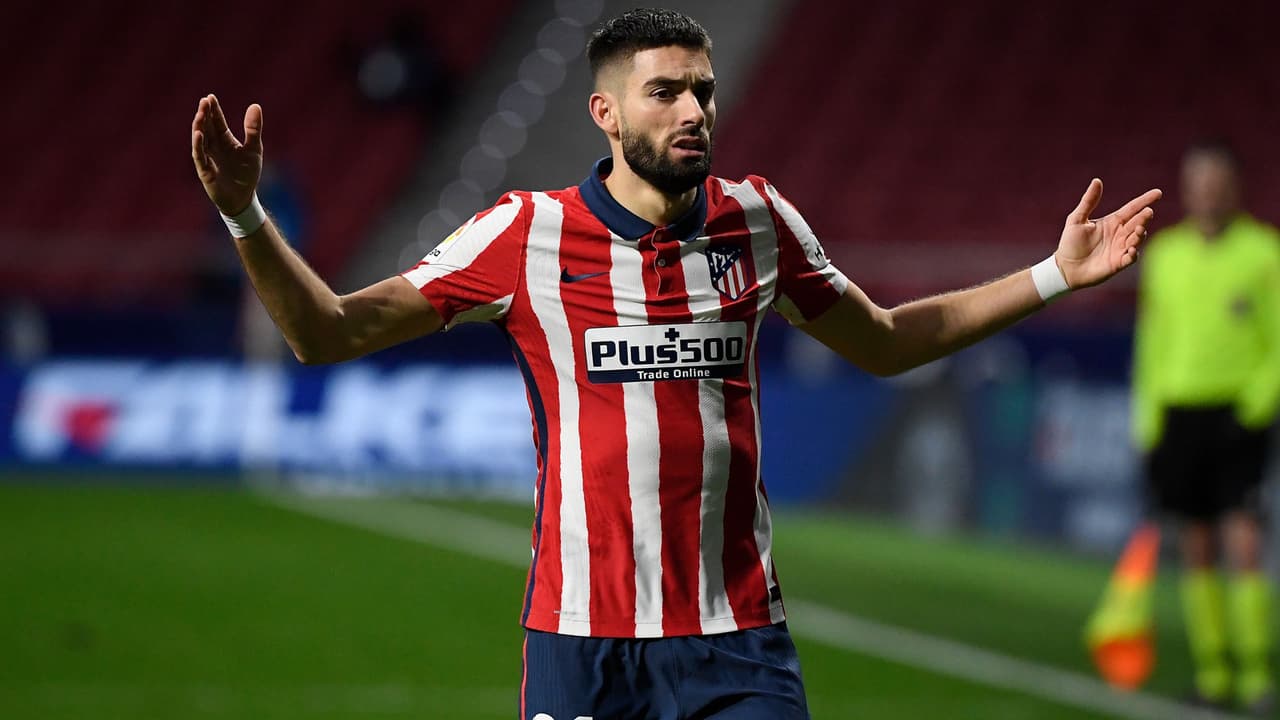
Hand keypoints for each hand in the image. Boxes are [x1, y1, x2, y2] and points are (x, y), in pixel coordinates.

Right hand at [191, 94, 262, 215]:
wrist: (243, 198)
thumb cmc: (247, 174)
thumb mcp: (254, 149)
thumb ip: (253, 129)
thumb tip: (255, 105)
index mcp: (225, 140)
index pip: (217, 122)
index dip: (214, 110)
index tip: (210, 97)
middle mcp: (214, 146)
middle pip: (207, 127)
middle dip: (205, 114)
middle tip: (204, 101)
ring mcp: (208, 157)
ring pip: (200, 138)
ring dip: (199, 126)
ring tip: (201, 113)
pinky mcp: (205, 170)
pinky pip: (199, 155)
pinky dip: (198, 144)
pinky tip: (199, 133)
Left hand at [1055, 179, 1161, 288]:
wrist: (1065, 267)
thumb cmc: (1070, 243)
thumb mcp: (1077, 219)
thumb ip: (1088, 201)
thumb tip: (1097, 181)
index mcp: (1112, 222)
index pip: (1132, 208)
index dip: (1145, 200)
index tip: (1158, 193)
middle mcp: (1120, 234)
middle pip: (1137, 222)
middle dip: (1144, 218)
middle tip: (1147, 213)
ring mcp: (1121, 248)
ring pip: (1137, 238)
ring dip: (1140, 233)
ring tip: (1139, 229)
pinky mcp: (1119, 263)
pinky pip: (1131, 257)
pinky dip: (1134, 253)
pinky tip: (1132, 249)